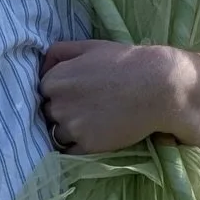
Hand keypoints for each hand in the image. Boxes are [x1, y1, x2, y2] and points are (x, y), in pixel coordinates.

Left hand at [39, 41, 185, 154]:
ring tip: (93, 121)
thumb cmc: (124, 62)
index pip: (43, 91)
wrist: (157, 87)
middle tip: (86, 106)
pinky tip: (94, 136)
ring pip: (58, 134)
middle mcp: (57, 105)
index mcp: (54, 80)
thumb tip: (43, 66)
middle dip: (63, 110)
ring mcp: (72, 128)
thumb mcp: (88, 46)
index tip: (74, 92)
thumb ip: (59, 52)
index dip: (58, 92)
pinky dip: (79, 147)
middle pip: (49, 113)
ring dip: (71, 129)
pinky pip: (71, 152)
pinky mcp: (87, 146)